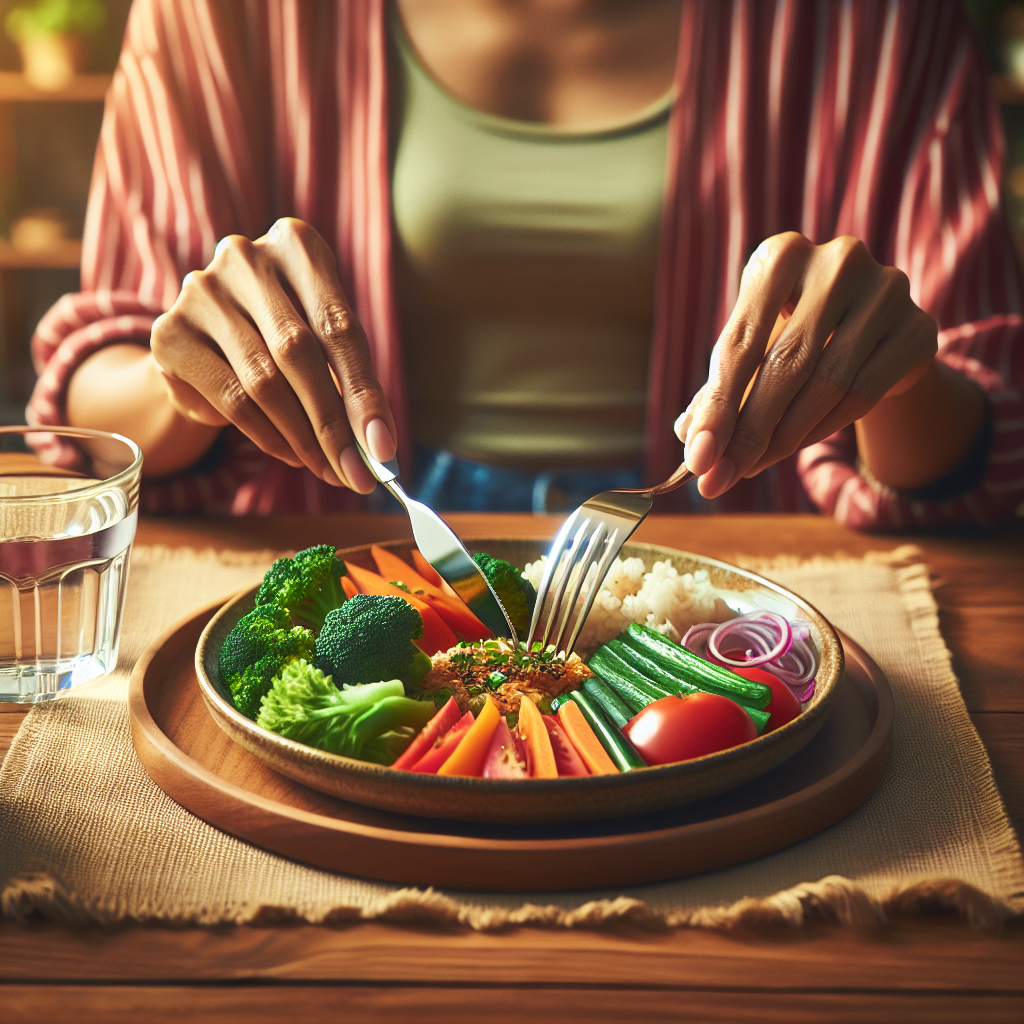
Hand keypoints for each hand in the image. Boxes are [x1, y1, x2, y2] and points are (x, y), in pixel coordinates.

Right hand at [150, 218, 394, 492]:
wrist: (208, 338)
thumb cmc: (284, 337)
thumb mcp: (325, 345)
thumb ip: (352, 384)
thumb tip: (379, 450)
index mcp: (296, 245)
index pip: (340, 328)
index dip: (364, 394)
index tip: (383, 450)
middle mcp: (245, 258)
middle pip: (299, 353)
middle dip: (333, 424)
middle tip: (355, 473)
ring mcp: (201, 291)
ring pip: (263, 381)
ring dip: (302, 437)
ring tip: (327, 468)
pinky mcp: (170, 333)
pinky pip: (229, 398)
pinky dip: (266, 435)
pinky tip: (290, 454)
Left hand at [675, 232, 937, 497]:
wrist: (869, 328)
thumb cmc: (790, 337)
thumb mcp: (750, 353)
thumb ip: (718, 393)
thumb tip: (691, 440)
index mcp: (779, 257)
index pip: (740, 343)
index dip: (717, 407)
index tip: (698, 458)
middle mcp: (836, 262)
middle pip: (785, 364)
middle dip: (749, 432)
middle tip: (720, 479)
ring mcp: (885, 290)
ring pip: (826, 383)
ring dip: (784, 438)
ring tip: (751, 468)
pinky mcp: (917, 328)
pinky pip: (863, 393)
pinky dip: (824, 429)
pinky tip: (796, 447)